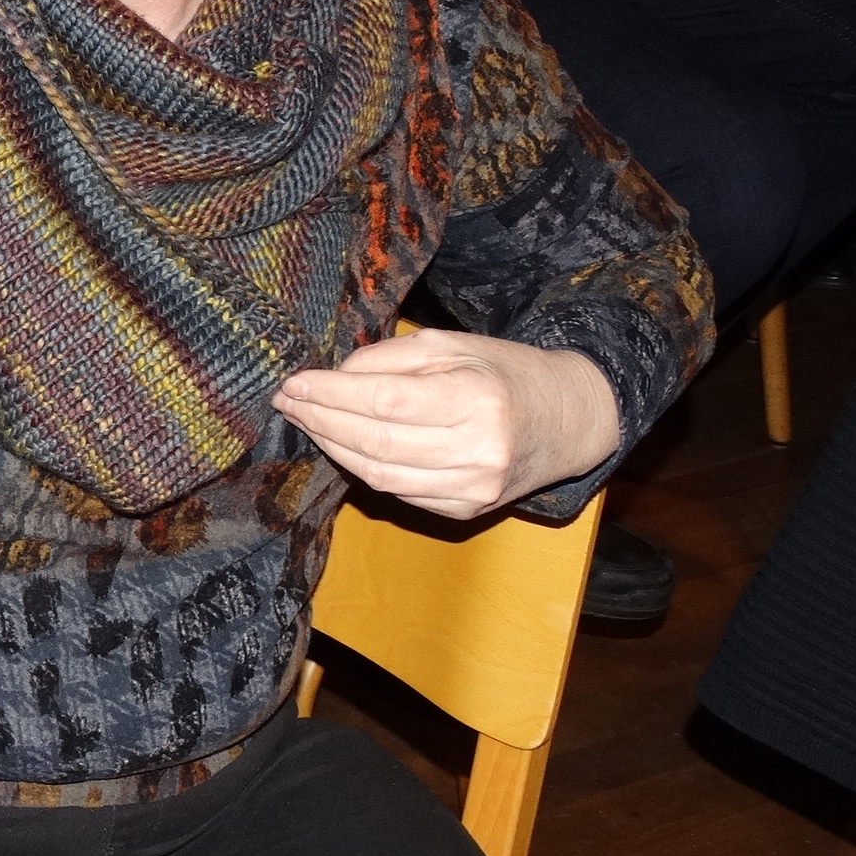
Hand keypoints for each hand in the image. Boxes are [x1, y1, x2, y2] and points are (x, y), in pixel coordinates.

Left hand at [269, 329, 619, 519]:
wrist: (566, 419)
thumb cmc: (504, 372)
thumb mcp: (451, 345)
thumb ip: (388, 359)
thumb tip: (332, 377)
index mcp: (476, 399)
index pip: (384, 401)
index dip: (331, 394)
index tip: (293, 382)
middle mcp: (477, 451)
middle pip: (376, 442)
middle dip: (322, 421)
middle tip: (289, 401)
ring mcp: (473, 488)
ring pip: (380, 475)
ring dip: (333, 448)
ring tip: (306, 421)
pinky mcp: (466, 510)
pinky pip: (398, 492)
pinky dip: (362, 469)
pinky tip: (342, 445)